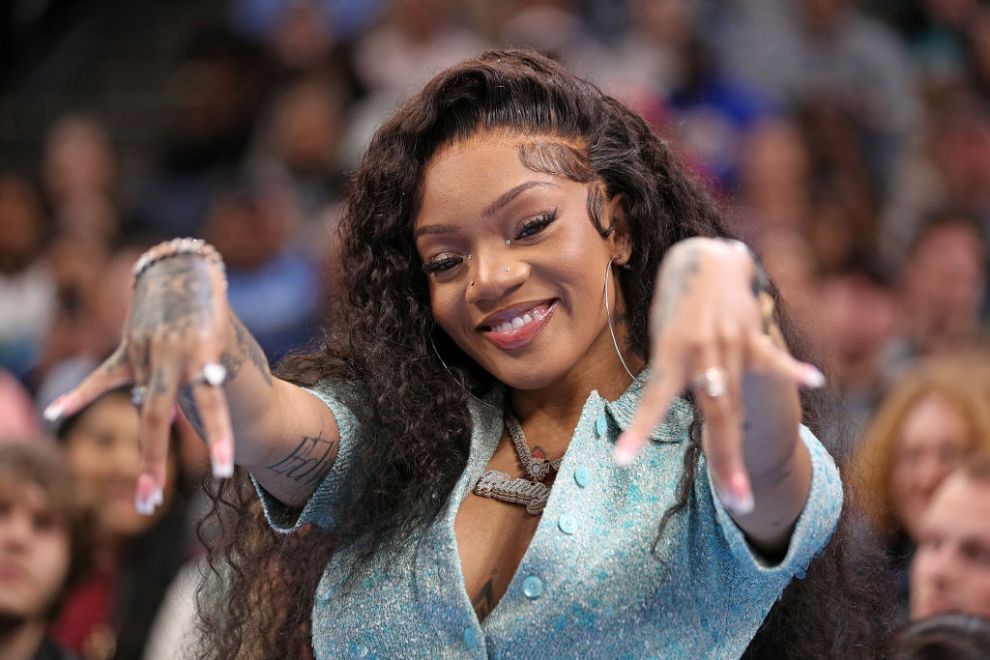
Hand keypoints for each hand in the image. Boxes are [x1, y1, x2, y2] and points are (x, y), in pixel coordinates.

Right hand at [44, 254, 234, 512]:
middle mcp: (174, 358)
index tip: (225, 471)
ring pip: (142, 408)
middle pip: (158, 417)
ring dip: (147, 451)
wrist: (185, 271)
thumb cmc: (210, 314)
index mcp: (206, 356)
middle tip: (152, 506)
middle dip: (158, 462)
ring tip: (148, 496)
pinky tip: (53, 414)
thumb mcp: (221, 343)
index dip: (218, 435)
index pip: (213, 402)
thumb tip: (179, 409)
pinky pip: (103, 378)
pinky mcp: (128, 348)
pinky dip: (79, 396)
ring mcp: (148, 354)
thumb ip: (204, 379)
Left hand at [613, 238, 823, 512]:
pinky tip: (814, 382)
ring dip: (740, 453)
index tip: (621, 461)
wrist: (704, 259)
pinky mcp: (752, 335)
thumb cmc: (678, 310)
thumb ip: (674, 377)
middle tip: (733, 504)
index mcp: (671, 356)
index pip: (654, 400)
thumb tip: (680, 412)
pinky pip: (771, 358)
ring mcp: (729, 345)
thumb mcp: (664, 341)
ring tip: (744, 495)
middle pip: (715, 417)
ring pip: (738, 406)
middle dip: (724, 463)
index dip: (638, 430)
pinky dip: (791, 370)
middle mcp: (701, 354)